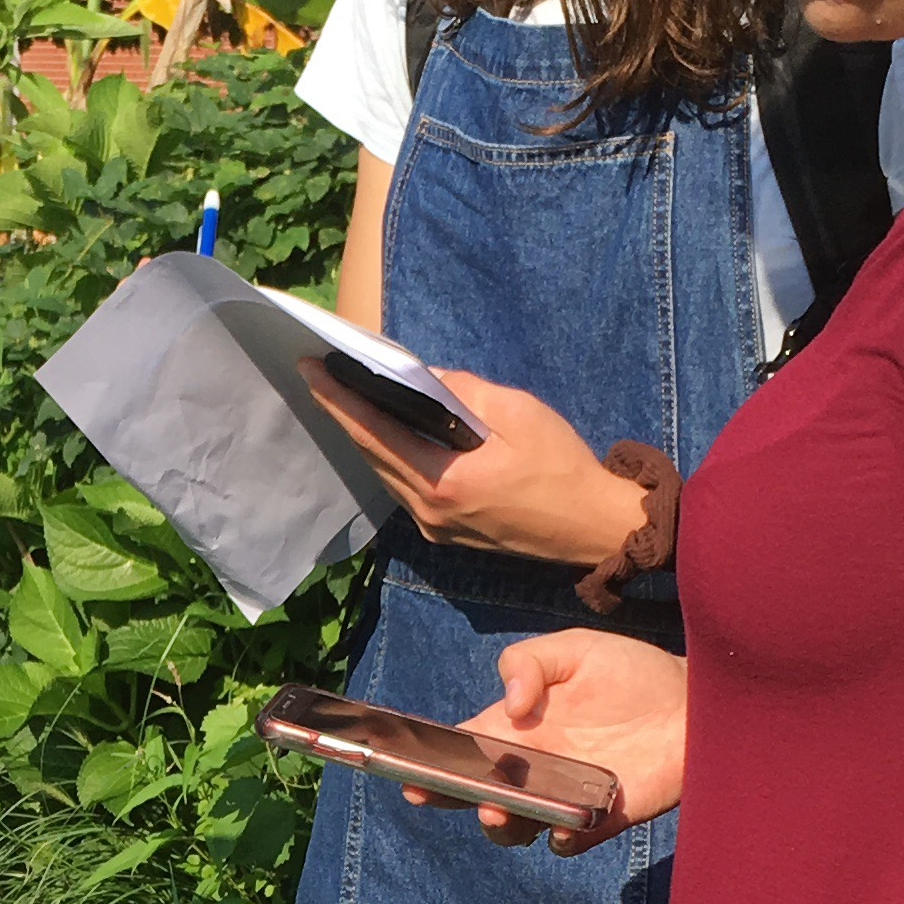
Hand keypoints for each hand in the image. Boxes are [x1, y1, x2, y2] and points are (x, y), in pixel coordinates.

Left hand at [297, 358, 646, 567]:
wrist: (592, 525)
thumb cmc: (562, 465)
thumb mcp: (517, 411)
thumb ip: (462, 391)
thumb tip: (421, 377)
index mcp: (445, 481)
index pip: (375, 433)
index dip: (339, 399)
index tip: (310, 369)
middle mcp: (430, 510)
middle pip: (371, 455)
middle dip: (342, 413)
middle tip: (318, 375)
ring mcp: (436, 527)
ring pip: (385, 474)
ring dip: (364, 436)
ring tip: (344, 398)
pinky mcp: (446, 533)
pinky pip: (405, 489)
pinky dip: (390, 457)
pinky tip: (385, 434)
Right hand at [454, 629, 687, 852]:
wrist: (696, 701)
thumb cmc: (633, 671)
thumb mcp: (576, 649)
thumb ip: (531, 662)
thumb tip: (510, 703)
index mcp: (516, 727)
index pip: (463, 750)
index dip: (431, 764)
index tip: (409, 777)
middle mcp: (532, 767)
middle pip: (477, 794)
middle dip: (455, 801)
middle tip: (453, 795)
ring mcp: (563, 796)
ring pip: (514, 826)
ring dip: (501, 825)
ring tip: (499, 811)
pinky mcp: (601, 819)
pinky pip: (567, 841)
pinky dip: (560, 839)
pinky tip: (564, 828)